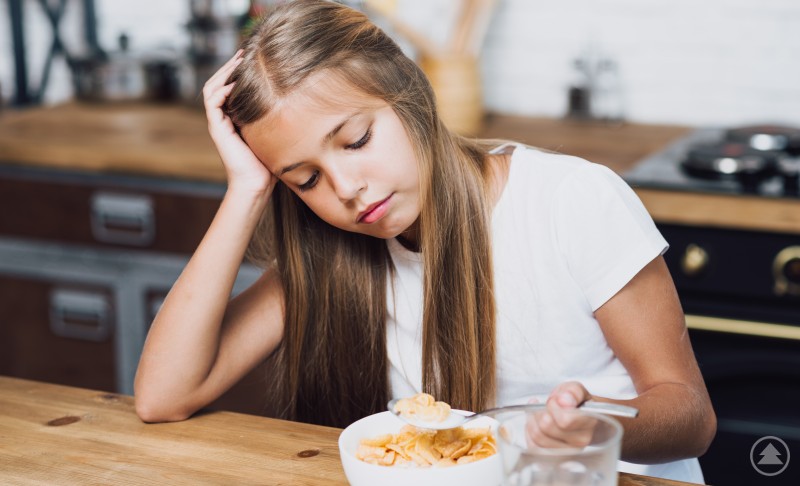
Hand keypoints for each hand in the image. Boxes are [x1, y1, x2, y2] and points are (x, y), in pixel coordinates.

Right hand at [203, 51, 275, 196]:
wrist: (257, 184)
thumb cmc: (269, 163)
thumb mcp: (275, 132)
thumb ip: (277, 117)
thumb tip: (297, 100)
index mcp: (235, 117)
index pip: (230, 86)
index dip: (237, 71)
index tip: (252, 58)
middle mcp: (224, 118)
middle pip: (218, 83)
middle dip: (229, 66)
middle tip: (242, 52)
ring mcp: (218, 123)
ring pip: (212, 88)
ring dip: (223, 73)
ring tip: (237, 61)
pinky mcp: (217, 128)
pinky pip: (213, 102)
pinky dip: (222, 89)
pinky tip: (236, 83)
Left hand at [524, 381, 597, 447]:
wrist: (579, 419)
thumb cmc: (576, 404)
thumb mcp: (576, 390)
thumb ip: (572, 392)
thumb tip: (564, 401)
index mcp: (588, 423)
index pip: (564, 420)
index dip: (554, 406)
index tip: (556, 400)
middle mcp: (580, 441)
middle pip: (547, 426)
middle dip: (542, 411)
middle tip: (547, 406)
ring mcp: (566, 452)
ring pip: (538, 436)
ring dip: (534, 420)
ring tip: (540, 412)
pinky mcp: (553, 457)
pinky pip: (532, 445)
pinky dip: (530, 431)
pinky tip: (535, 422)